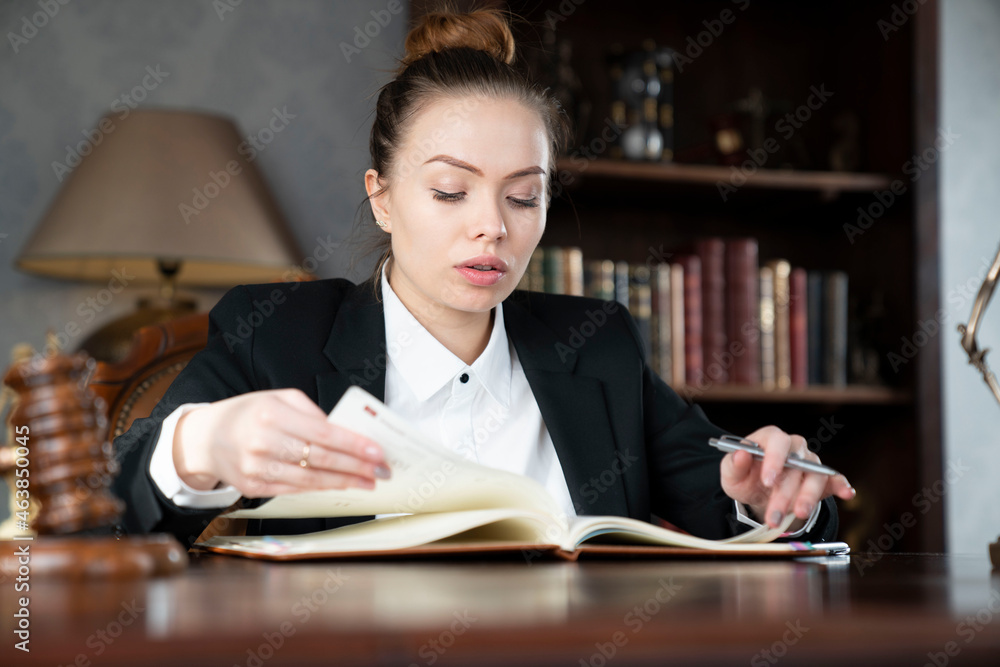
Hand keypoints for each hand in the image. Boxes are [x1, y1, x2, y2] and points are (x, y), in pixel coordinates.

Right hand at [172, 388, 389, 497]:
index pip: (322, 433)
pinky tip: (340, 485)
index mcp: (272, 413)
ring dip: (343, 482)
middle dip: (356, 467)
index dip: (353, 445)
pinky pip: (295, 490)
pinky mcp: (253, 487)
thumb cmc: (249, 414)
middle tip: (381, 471)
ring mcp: (256, 468)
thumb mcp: (278, 399)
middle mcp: (263, 442)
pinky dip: (321, 488)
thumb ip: (311, 413)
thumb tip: (345, 433)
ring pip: (310, 479)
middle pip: (320, 459)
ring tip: (367, 481)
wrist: (205, 439)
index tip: (378, 452)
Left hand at [719, 425, 854, 530]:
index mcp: (770, 438)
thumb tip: (741, 454)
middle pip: (796, 464)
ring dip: (807, 497)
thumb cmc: (745, 478)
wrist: (758, 492)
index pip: (777, 441)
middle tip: (774, 515)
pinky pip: (834, 479)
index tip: (767, 480)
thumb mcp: (731, 474)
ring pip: (814, 476)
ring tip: (799, 513)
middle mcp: (793, 447)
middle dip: (785, 492)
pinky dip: (841, 485)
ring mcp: (809, 462)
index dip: (774, 459)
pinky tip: (847, 493)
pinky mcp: (821, 478)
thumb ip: (733, 464)